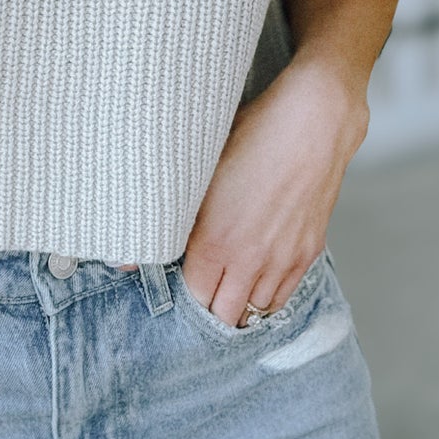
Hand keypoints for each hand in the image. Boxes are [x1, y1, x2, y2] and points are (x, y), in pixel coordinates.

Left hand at [180, 58, 367, 328]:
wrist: (313, 122)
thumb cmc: (253, 133)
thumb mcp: (201, 169)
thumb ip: (169, 215)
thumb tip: (125, 258)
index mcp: (215, 241)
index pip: (194, 298)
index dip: (184, 294)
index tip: (178, 282)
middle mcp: (249, 260)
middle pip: (224, 316)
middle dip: (210, 308)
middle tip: (201, 290)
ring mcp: (282, 261)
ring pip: (256, 312)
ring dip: (239, 306)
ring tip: (227, 289)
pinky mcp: (308, 253)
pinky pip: (283, 298)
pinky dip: (267, 298)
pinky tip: (256, 281)